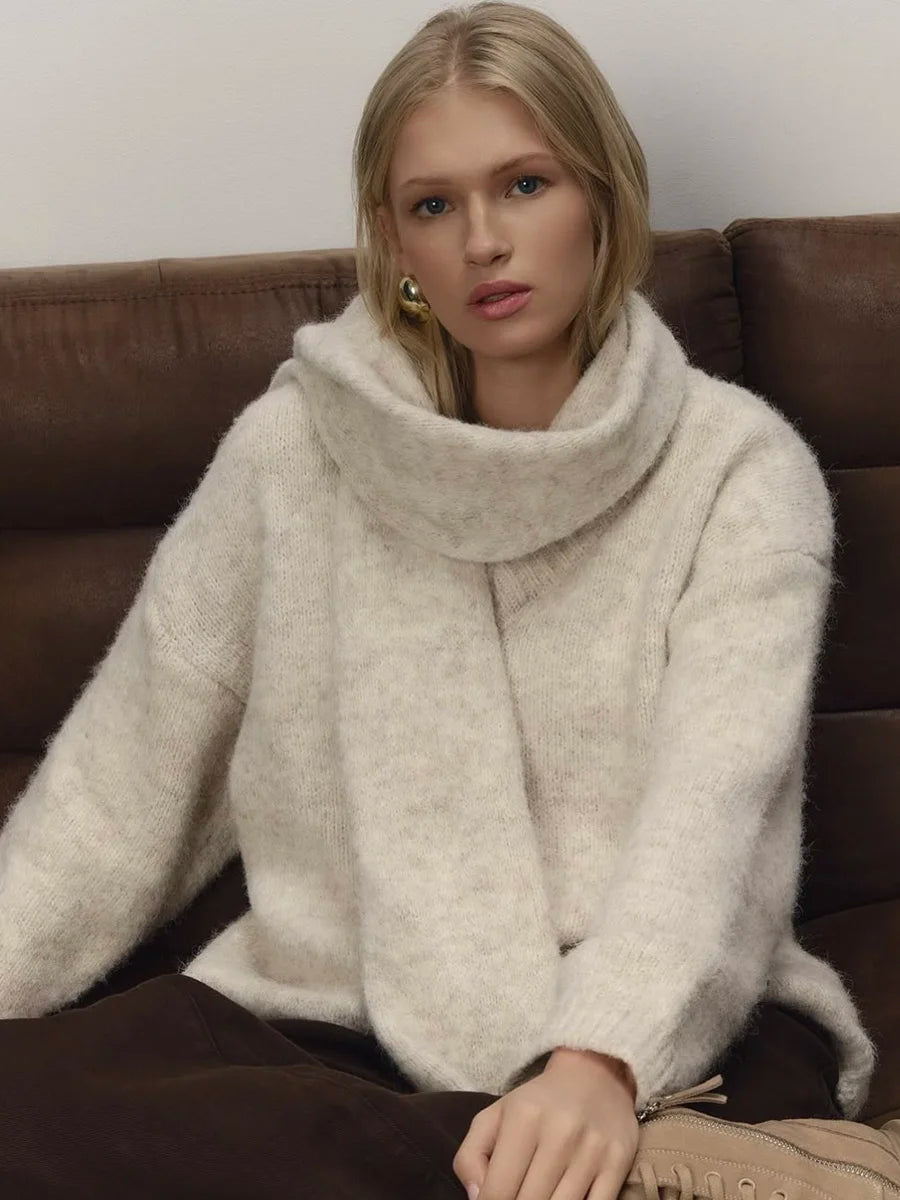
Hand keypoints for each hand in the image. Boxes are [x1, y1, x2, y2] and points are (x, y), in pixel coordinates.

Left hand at [452, 1050, 638, 1199]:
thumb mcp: (494, 1115)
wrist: (594, 1073)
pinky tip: (566, 1199)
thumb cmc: (537, 1103)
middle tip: (518, 1197)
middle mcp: (560, 1132)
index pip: (498, 1191)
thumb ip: (471, 1156)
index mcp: (523, 1118)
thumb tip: (476, 1198)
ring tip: (540, 1196)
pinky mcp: (619, 1161)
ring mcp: (592, 1149)